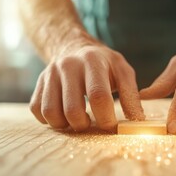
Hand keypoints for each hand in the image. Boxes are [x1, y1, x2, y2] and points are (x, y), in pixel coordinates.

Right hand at [30, 41, 144, 131]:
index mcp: (92, 61)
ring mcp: (49, 74)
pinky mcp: (38, 84)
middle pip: (72, 109)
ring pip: (51, 113)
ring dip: (66, 125)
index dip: (106, 118)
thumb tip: (137, 122)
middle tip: (92, 124)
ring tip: (78, 120)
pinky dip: (50, 120)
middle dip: (85, 125)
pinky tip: (64, 115)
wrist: (74, 48)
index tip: (112, 127)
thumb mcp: (123, 72)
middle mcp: (67, 66)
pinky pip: (37, 111)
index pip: (98, 96)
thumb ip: (131, 96)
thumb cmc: (104, 65)